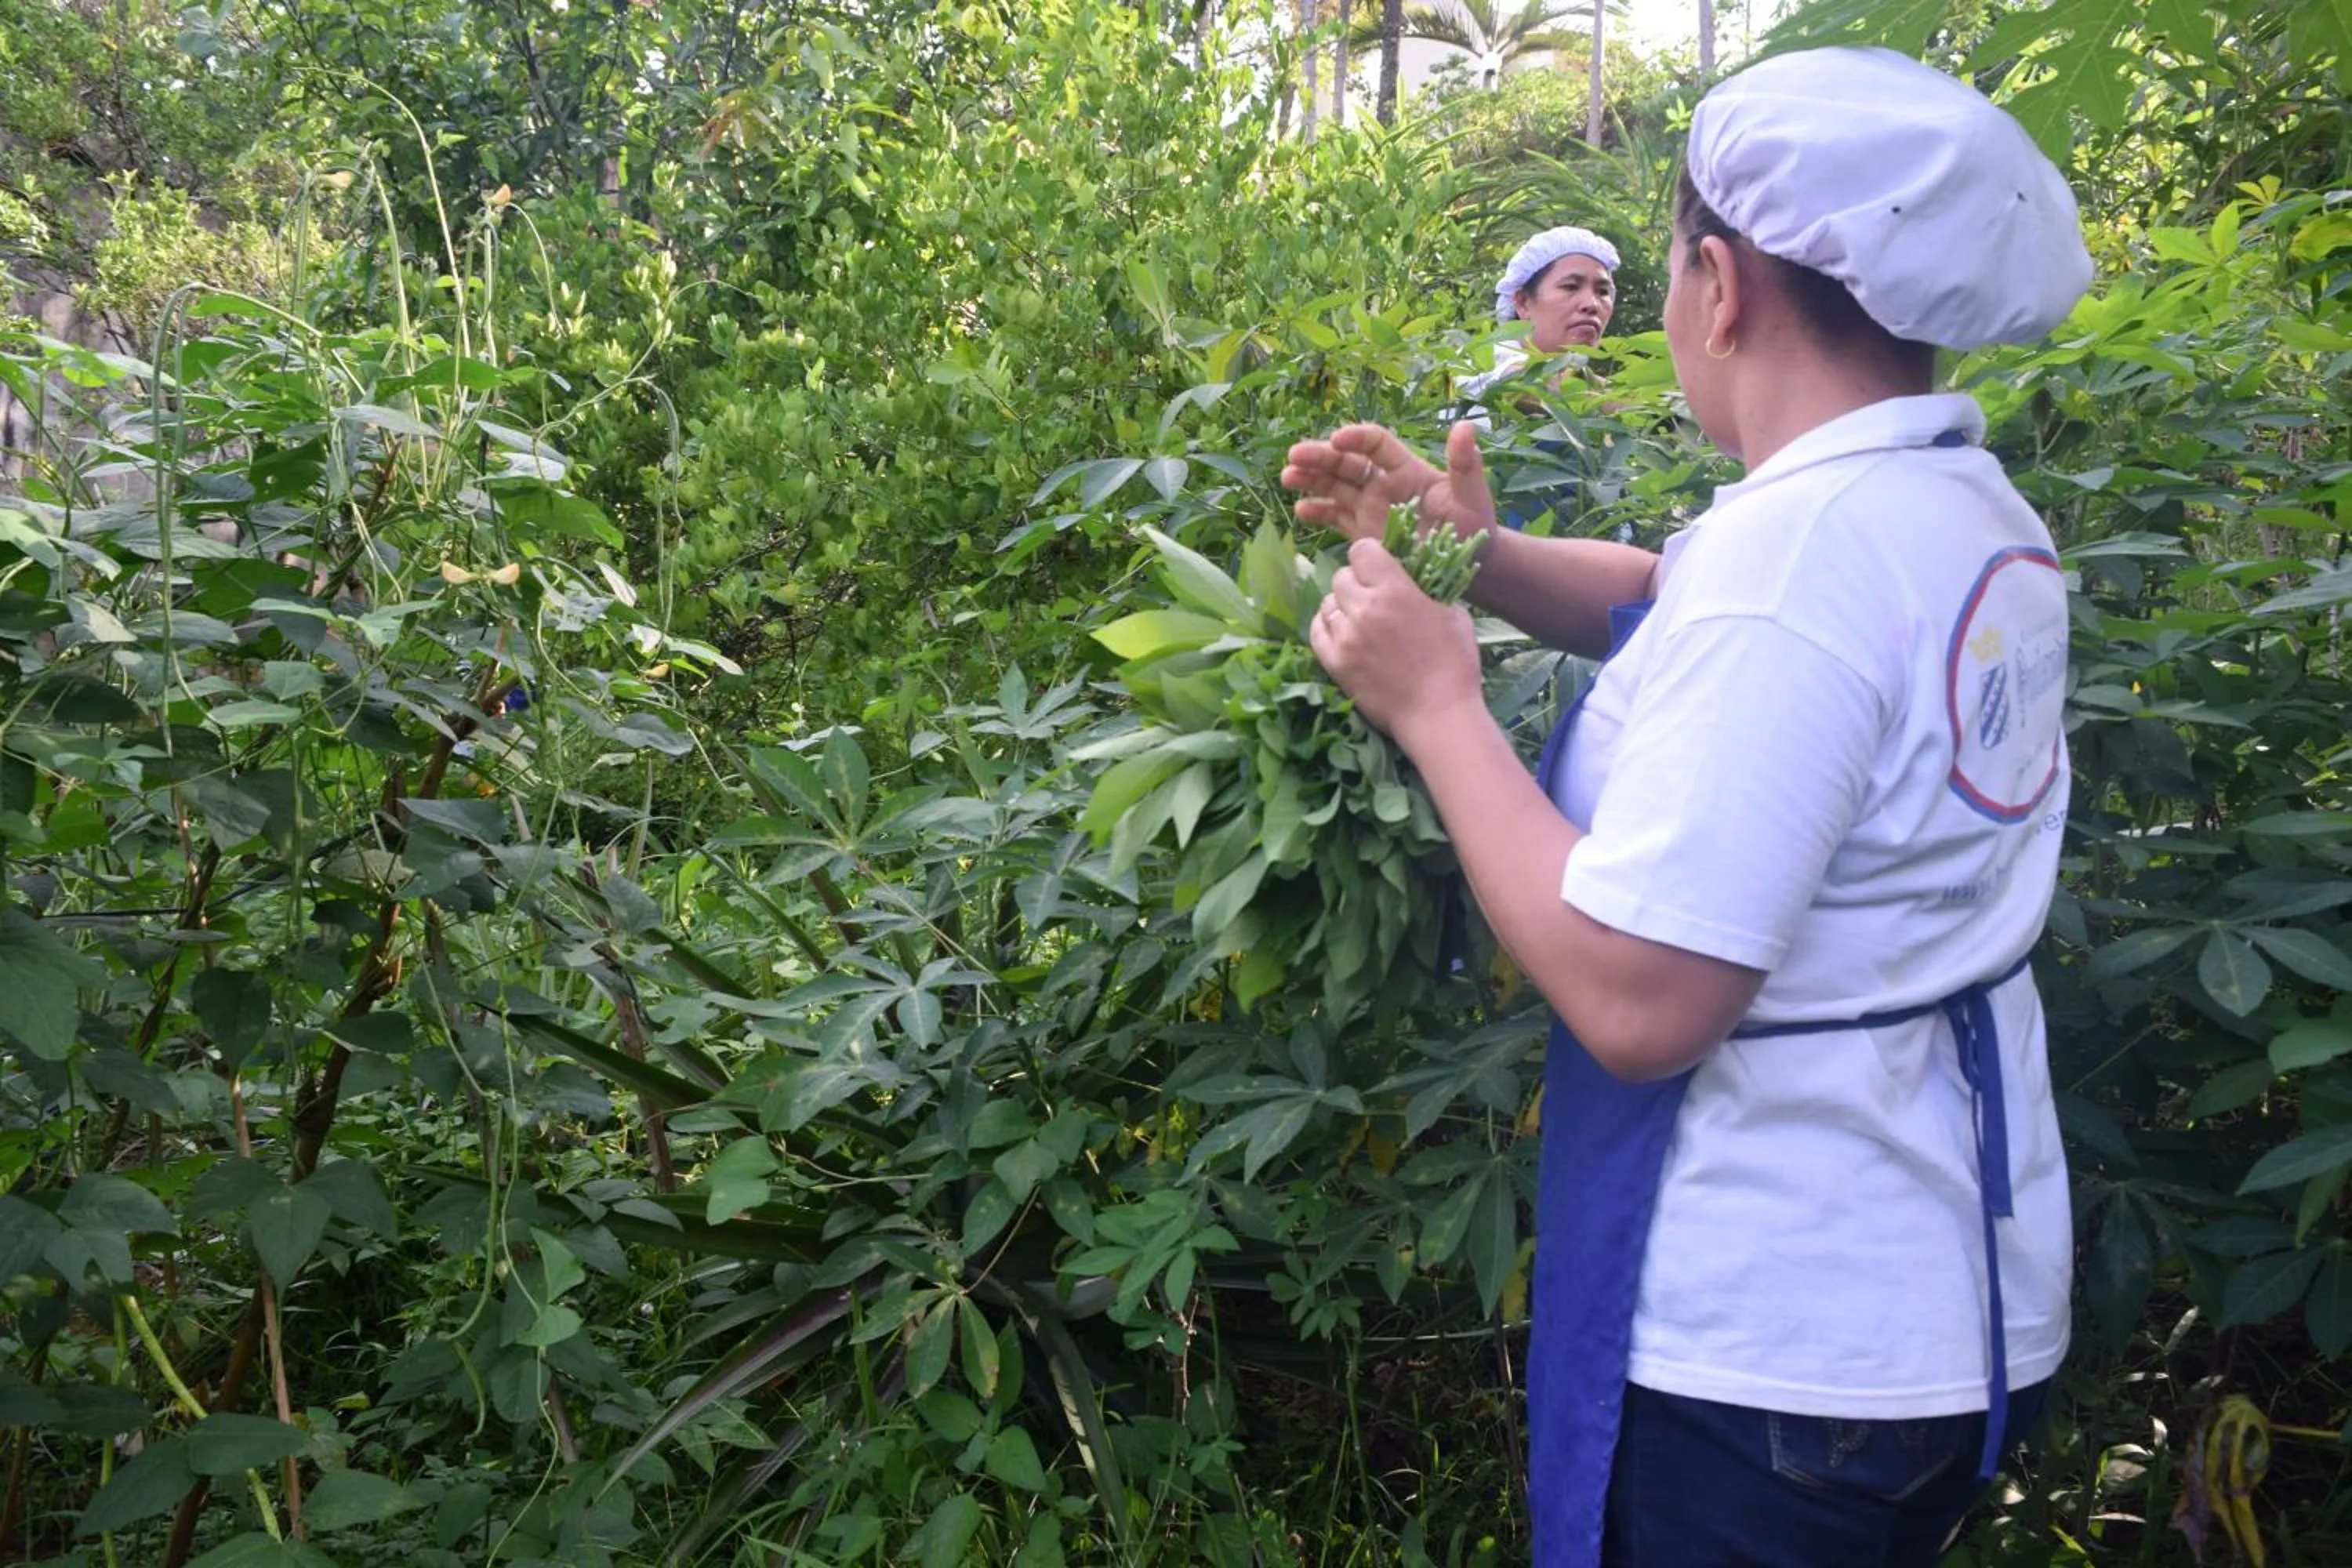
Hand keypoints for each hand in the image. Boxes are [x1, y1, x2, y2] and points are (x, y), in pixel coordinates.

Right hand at [1281, 421, 1498, 548]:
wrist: (1468, 566)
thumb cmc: (1474, 528)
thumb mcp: (1472, 496)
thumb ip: (1465, 464)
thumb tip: (1465, 427)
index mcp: (1406, 469)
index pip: (1375, 444)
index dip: (1356, 438)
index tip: (1337, 441)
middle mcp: (1383, 484)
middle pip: (1346, 462)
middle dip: (1320, 457)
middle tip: (1295, 456)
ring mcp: (1370, 507)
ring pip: (1334, 486)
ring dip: (1310, 479)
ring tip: (1288, 478)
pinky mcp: (1362, 532)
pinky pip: (1334, 517)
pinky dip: (1317, 512)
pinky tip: (1300, 511)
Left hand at [1308, 537, 1482, 749]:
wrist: (1437, 714)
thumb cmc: (1455, 664)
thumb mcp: (1453, 615)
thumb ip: (1427, 593)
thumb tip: (1414, 583)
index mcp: (1394, 590)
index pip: (1361, 550)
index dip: (1370, 556)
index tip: (1379, 568)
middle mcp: (1364, 608)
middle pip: (1341, 576)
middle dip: (1356, 581)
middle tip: (1370, 596)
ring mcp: (1345, 637)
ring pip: (1327, 603)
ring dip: (1341, 605)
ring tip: (1357, 618)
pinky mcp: (1334, 663)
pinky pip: (1317, 632)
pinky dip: (1326, 627)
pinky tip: (1340, 631)